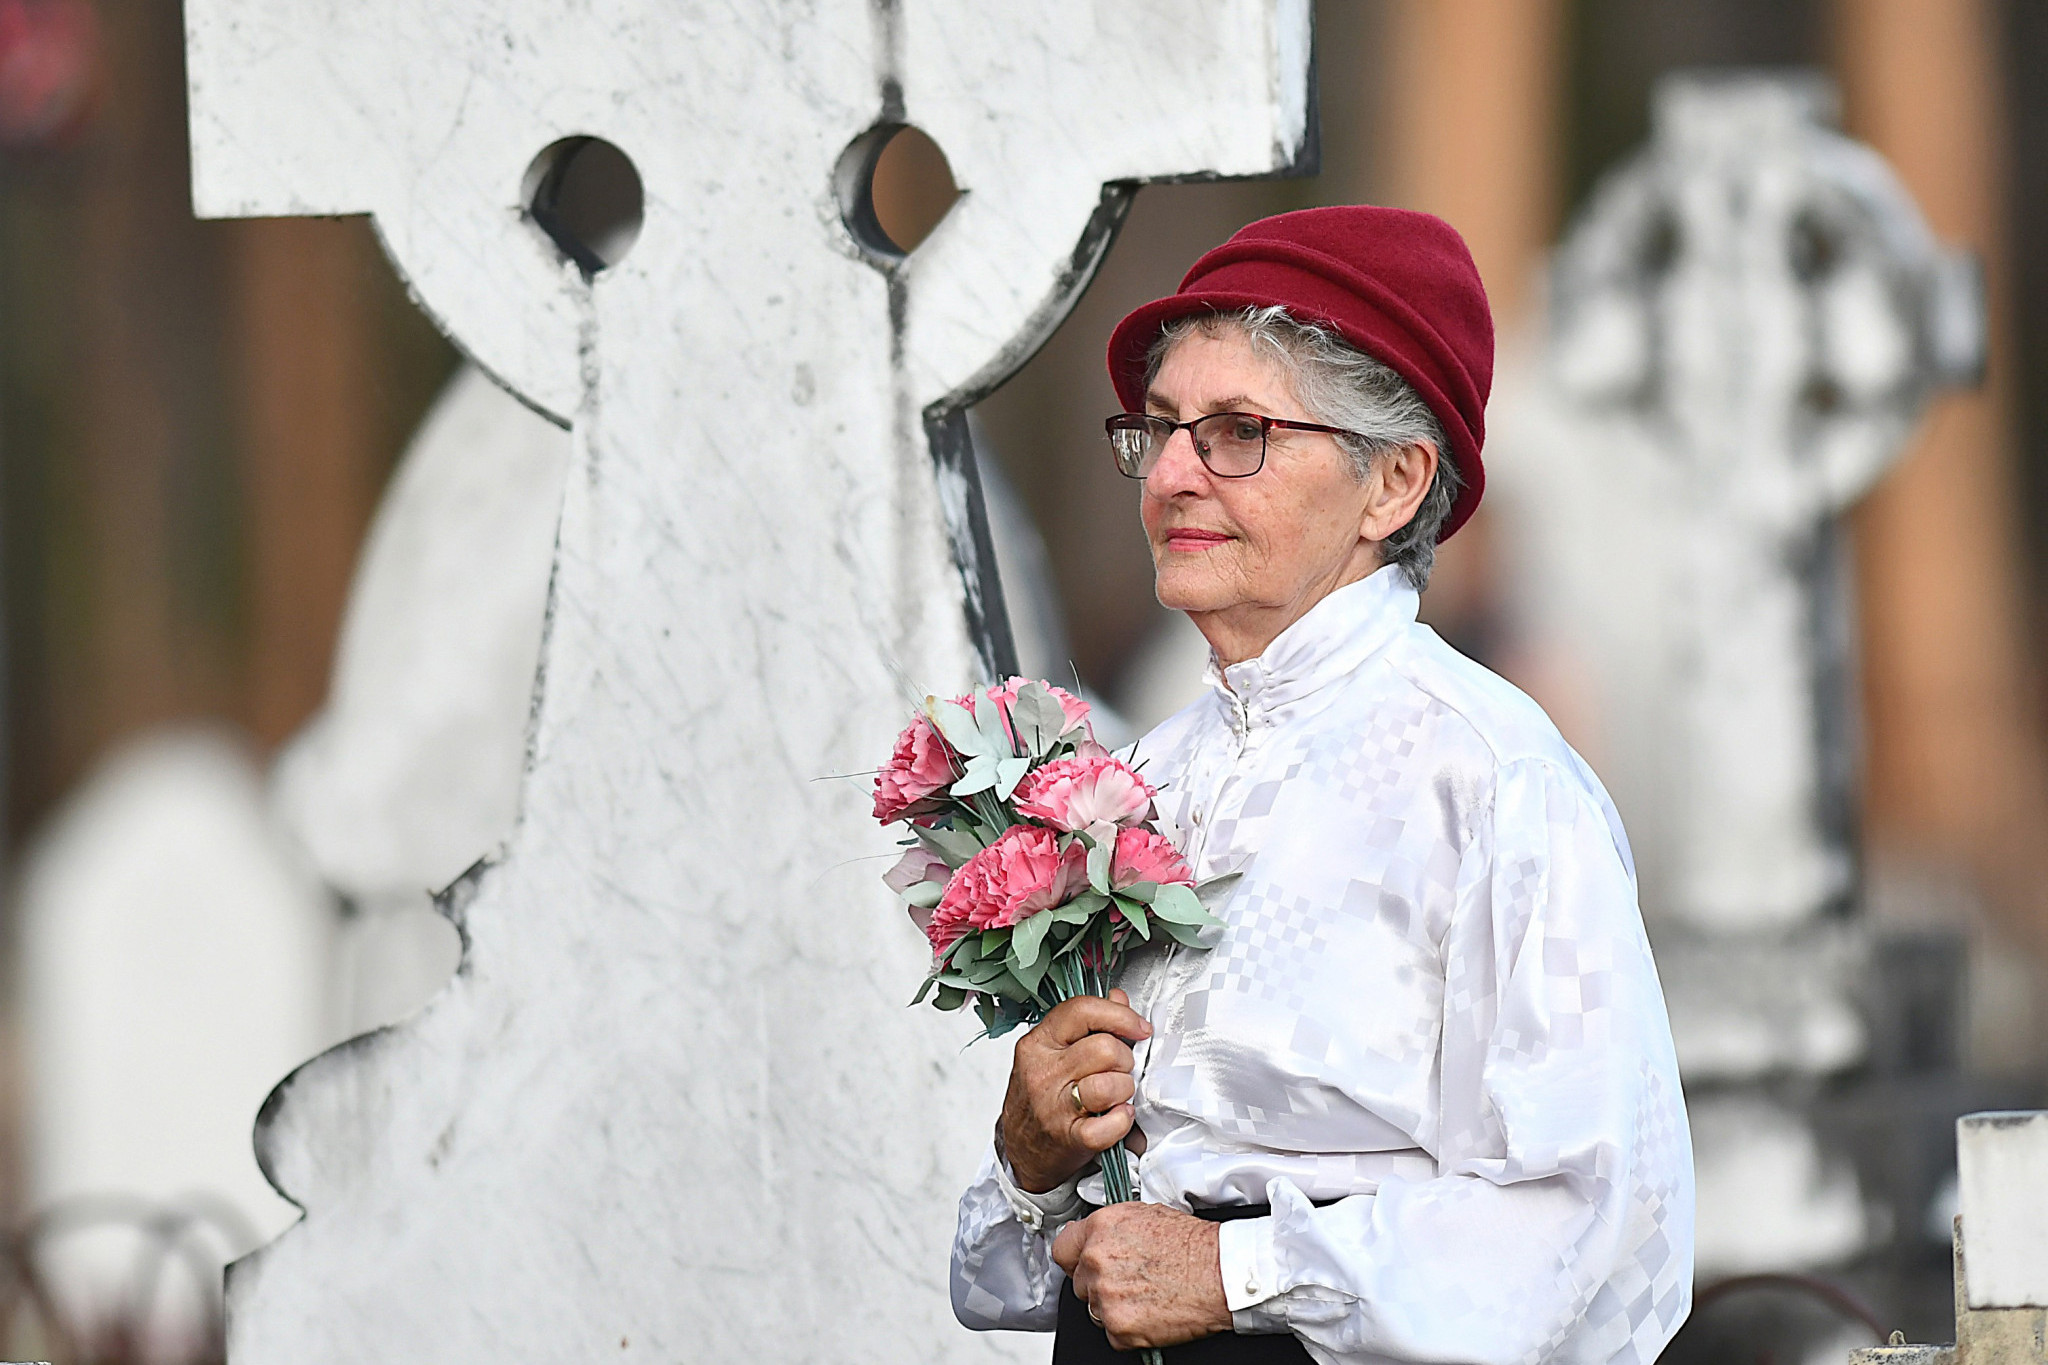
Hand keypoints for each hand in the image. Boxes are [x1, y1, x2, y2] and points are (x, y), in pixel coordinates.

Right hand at [998, 989, 1150, 1192]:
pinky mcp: (1068, 1138)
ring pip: (1109, 1085)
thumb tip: (1118, 997)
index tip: (1139, 1027)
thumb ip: (1087, 1023)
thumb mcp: (1054, 1053)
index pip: (1082, 1010)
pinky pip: (1110, 1124)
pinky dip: (1123, 1121)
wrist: (1022, 1149)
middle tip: (1121, 1069)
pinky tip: (1118, 1116)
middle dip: (1125, 1058)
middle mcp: (1043, 1071)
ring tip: (1117, 1094)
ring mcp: (1054, 1106)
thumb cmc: (1042, 1098)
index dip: (1119, 1015)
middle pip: (1104, 1048)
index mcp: (1039, 1043)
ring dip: (1124, 1089)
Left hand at [1052, 1202, 1232, 1349]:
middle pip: (1079, 1282)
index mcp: (1101, 1229)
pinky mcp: (1119, 1327)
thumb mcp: (1146, 1214)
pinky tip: (1150, 1312)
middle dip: (1099, 1283)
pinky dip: (1129, 1329)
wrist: (1221, 1274)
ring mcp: (1105, 1296)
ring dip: (1114, 1306)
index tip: (1082, 1263)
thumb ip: (1110, 1227)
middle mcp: (1097, 1261)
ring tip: (1146, 1295)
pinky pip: (1111, 1333)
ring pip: (1094, 1309)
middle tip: (1130, 1280)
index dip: (1075, 1258)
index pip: (1063, 1248)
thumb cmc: (1193, 1245)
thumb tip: (1092, 1236)